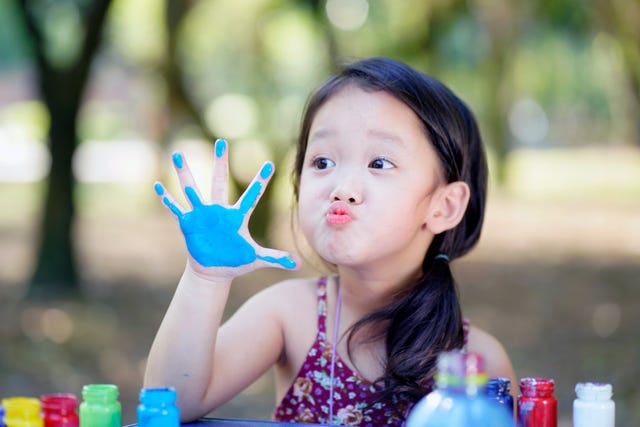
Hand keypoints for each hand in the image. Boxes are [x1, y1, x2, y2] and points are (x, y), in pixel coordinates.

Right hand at [154, 139, 297, 278]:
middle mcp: (219, 210)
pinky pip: (176, 209)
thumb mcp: (257, 259)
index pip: (253, 196)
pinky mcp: (188, 224)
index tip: (270, 164)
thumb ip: (275, 258)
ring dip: (184, 173)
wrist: (214, 271)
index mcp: (237, 216)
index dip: (261, 181)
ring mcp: (202, 215)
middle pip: (220, 181)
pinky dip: (167, 199)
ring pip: (192, 189)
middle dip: (220, 162)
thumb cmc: (236, 261)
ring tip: (177, 155)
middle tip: (221, 141)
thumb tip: (297, 264)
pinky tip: (158, 187)